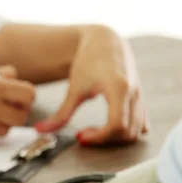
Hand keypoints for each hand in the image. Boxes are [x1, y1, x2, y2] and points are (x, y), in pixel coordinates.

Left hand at [35, 25, 148, 144]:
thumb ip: (60, 113)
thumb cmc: (89, 62)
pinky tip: (108, 127)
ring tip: (94, 131)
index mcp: (119, 89)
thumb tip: (40, 130)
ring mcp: (140, 97)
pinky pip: (141, 124)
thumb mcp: (74, 89)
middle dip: (105, 140)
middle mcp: (134, 93)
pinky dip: (126, 132)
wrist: (105, 42)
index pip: (117, 125)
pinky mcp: (140, 99)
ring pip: (136, 131)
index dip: (99, 137)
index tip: (81, 136)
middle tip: (84, 135)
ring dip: (115, 138)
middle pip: (127, 132)